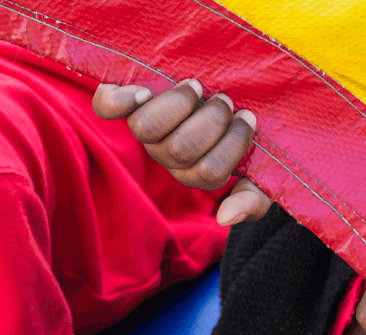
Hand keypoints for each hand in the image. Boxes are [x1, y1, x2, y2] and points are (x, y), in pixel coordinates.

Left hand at [94, 80, 272, 225]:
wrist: (230, 85)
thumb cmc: (240, 130)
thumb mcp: (259, 171)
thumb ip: (251, 199)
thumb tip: (225, 217)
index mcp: (194, 169)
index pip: (209, 174)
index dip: (230, 146)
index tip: (247, 116)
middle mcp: (164, 151)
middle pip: (179, 150)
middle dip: (211, 121)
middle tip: (226, 101)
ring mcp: (143, 125)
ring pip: (146, 128)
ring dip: (178, 105)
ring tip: (199, 88)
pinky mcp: (124, 99)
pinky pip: (106, 107)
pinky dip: (120, 101)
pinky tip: (143, 93)